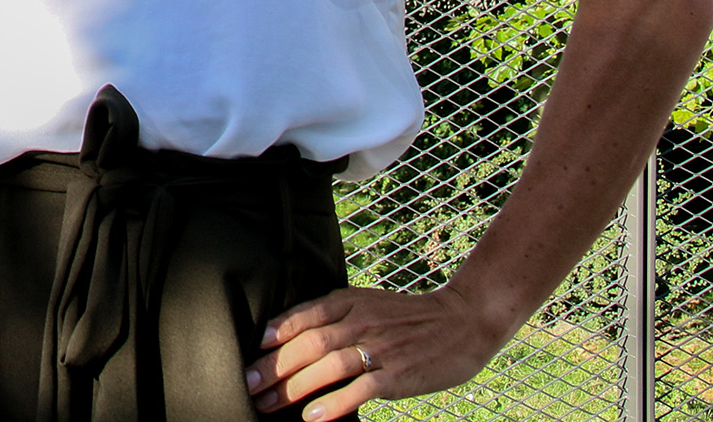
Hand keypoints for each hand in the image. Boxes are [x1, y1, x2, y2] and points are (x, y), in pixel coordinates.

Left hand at [246, 285, 505, 418]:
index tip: (253, 350)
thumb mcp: (369, 304)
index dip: (276, 333)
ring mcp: (379, 348)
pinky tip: (313, 417)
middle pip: (308, 344)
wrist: (463, 320)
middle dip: (273, 367)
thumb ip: (336, 315)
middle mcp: (361, 321)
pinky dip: (335, 403)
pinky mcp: (398, 375)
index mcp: (351, 302)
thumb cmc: (410, 316)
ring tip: (269, 405)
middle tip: (249, 386)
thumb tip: (295, 335)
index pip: (304, 316)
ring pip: (328, 366)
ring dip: (294, 387)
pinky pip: (360, 390)